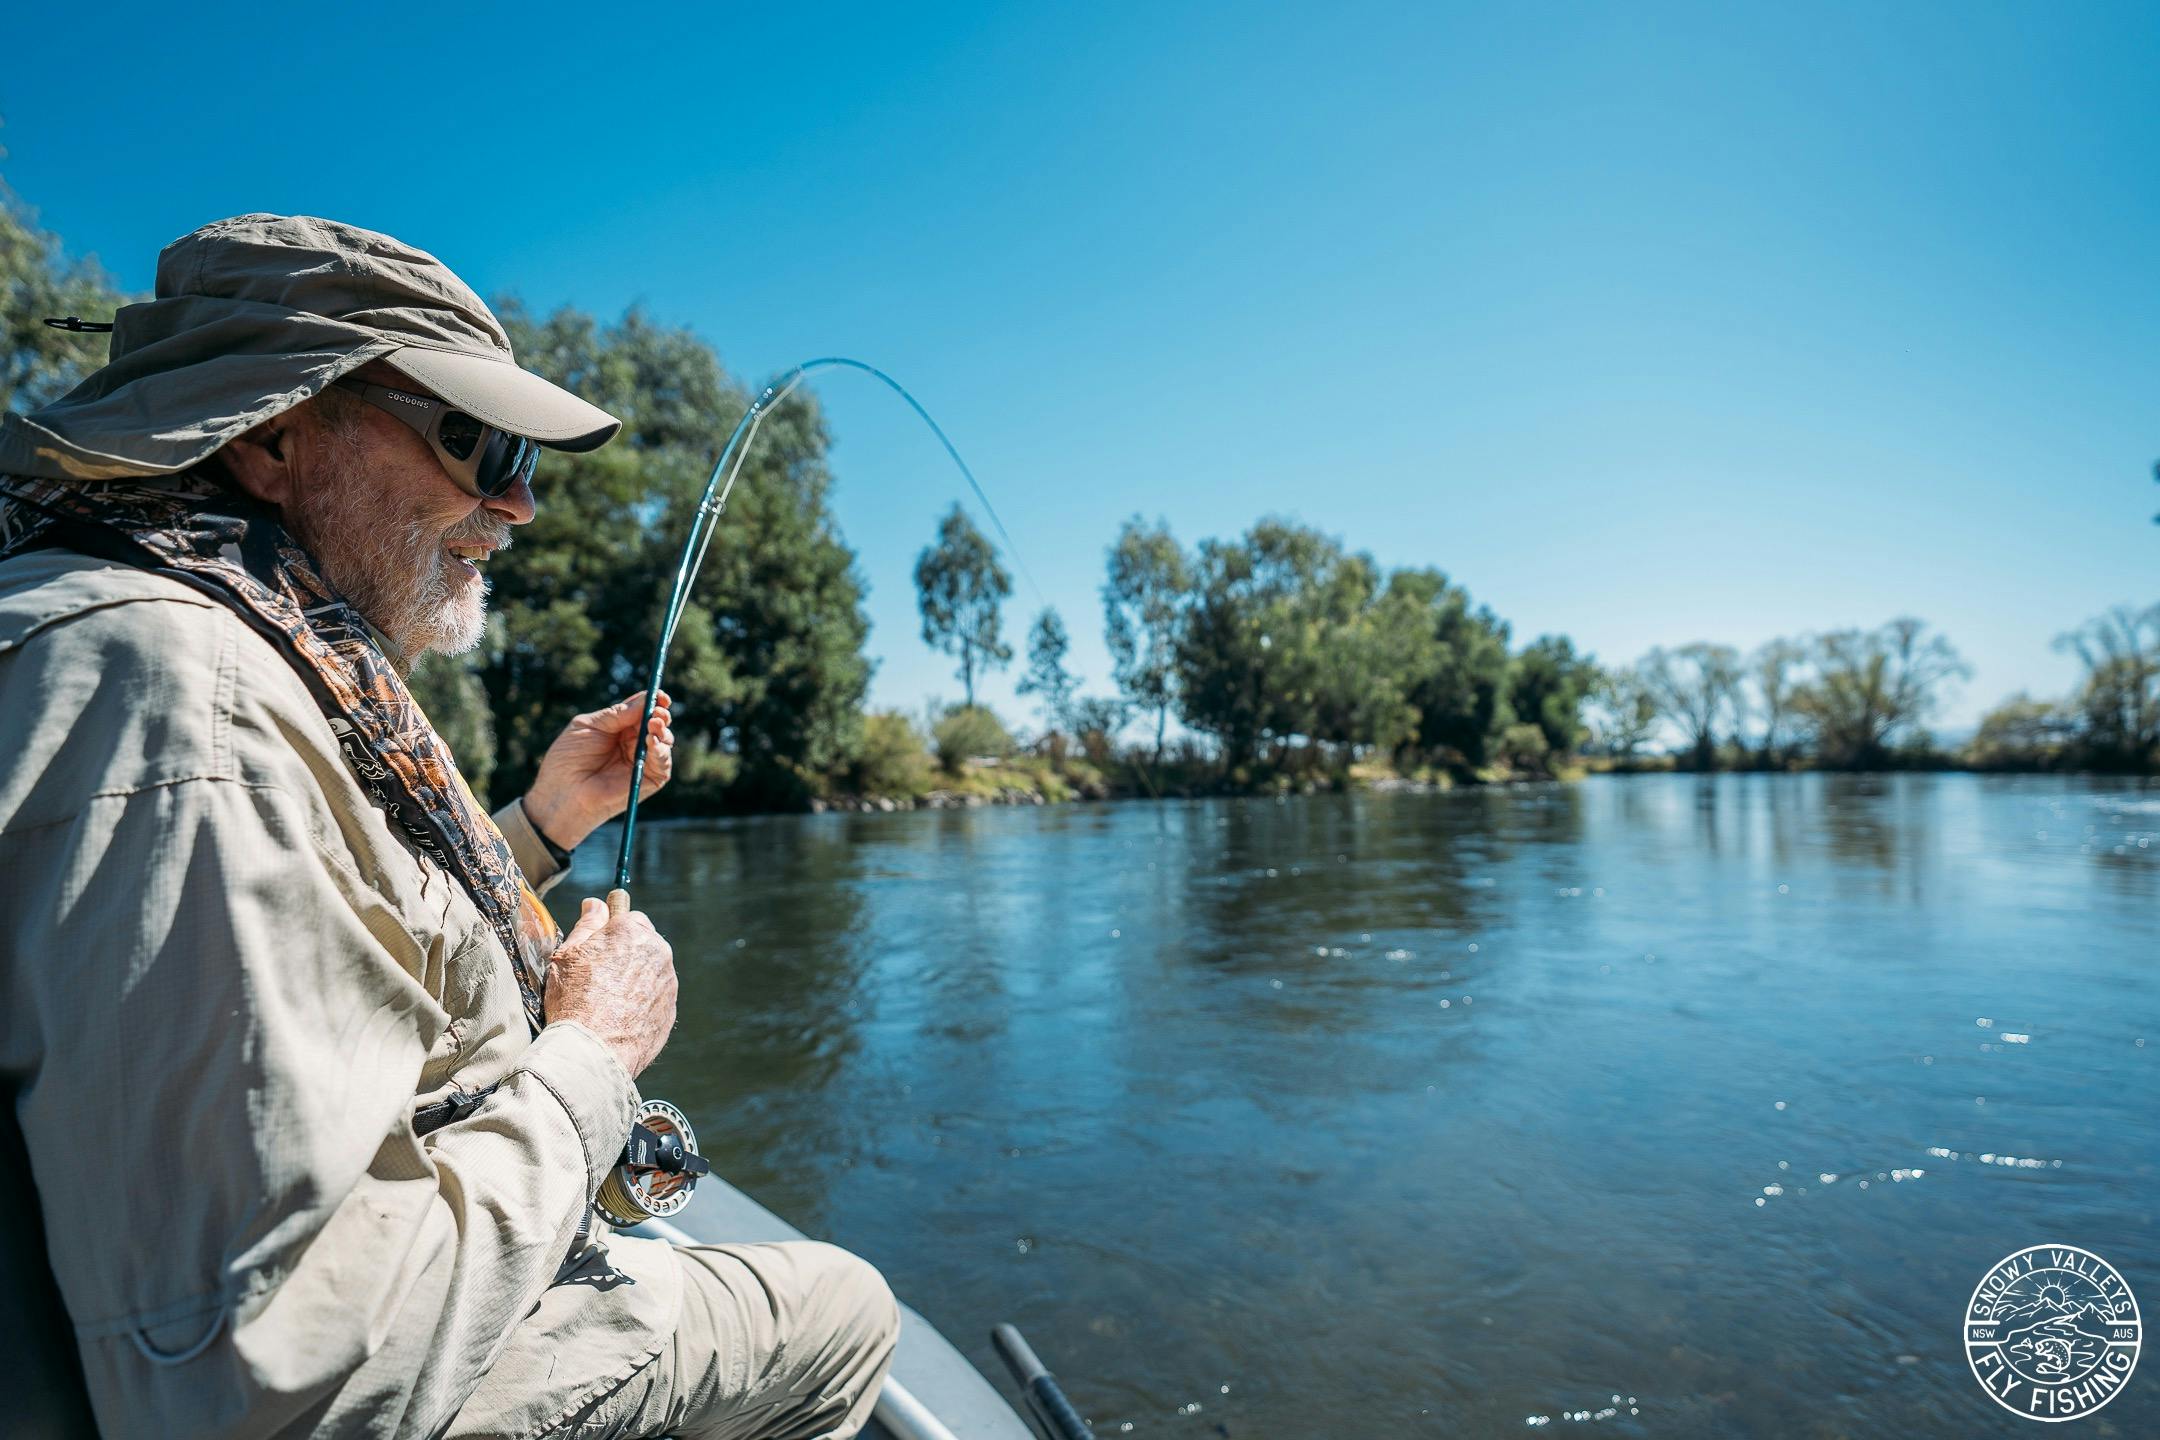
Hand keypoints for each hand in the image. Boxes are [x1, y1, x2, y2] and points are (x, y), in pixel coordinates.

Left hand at [523, 691, 673, 851]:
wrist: (563, 793)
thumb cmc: (568, 759)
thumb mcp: (588, 726)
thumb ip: (616, 714)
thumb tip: (645, 700)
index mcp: (618, 729)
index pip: (641, 710)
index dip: (652, 701)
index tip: (658, 693)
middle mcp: (633, 743)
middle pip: (656, 722)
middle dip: (660, 713)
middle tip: (658, 709)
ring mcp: (642, 761)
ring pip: (664, 739)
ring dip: (662, 729)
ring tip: (653, 723)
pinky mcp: (650, 779)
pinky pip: (663, 762)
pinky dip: (661, 749)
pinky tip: (651, 741)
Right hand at [543, 896, 677, 1077]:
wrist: (593, 1051)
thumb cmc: (574, 1001)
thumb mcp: (568, 956)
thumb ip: (587, 925)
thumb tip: (595, 904)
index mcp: (632, 931)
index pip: (627, 916)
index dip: (609, 931)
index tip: (597, 947)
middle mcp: (658, 951)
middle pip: (643, 941)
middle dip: (625, 952)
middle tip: (597, 976)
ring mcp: (668, 981)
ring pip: (651, 969)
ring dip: (634, 978)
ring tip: (606, 1001)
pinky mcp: (671, 1008)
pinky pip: (656, 996)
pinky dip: (642, 1002)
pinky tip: (619, 1016)